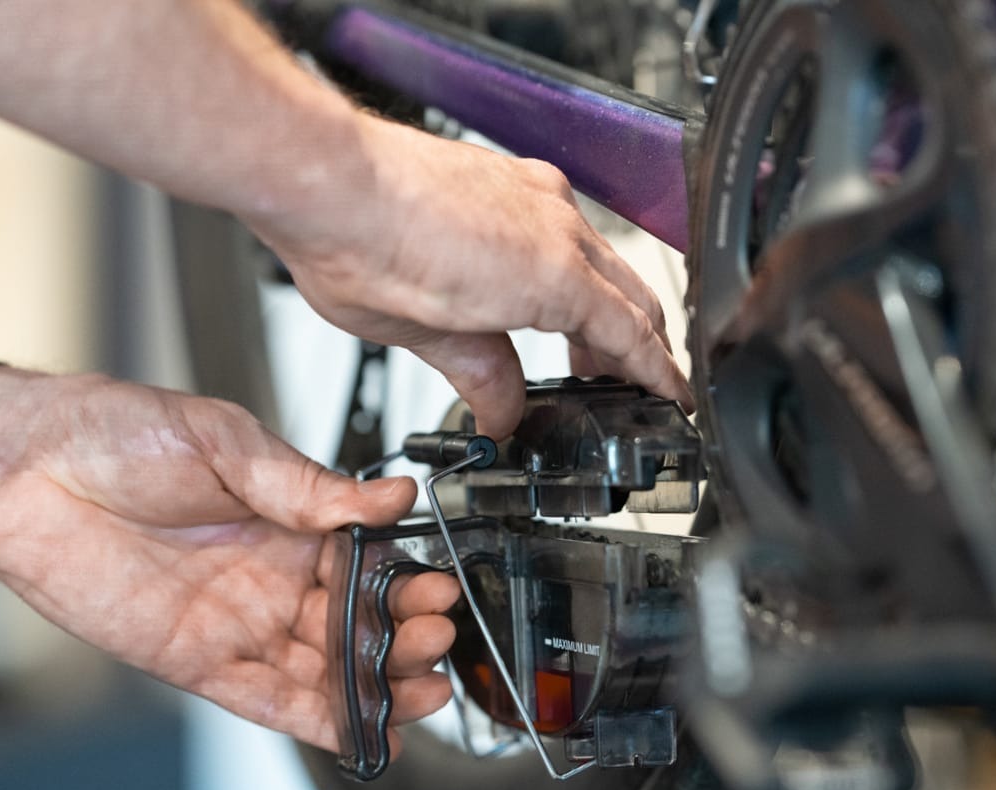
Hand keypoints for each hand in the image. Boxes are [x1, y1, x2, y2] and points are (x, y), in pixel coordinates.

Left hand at [0, 367, 458, 752]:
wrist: (25, 467)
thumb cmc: (116, 434)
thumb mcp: (226, 440)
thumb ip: (307, 484)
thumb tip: (391, 494)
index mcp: (288, 520)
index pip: (368, 562)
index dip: (407, 580)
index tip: (440, 587)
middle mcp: (271, 577)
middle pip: (358, 622)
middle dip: (403, 634)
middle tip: (437, 634)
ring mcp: (238, 624)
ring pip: (327, 669)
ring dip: (379, 683)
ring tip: (426, 688)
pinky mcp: (198, 662)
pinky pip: (271, 702)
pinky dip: (321, 722)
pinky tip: (367, 732)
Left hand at [255, 115, 693, 438]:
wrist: (324, 179)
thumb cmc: (362, 248)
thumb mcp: (431, 339)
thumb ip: (484, 375)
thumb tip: (505, 409)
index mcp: (552, 275)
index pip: (630, 334)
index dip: (657, 373)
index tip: (671, 396)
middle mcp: (557, 223)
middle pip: (629, 293)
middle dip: (634, 345)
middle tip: (622, 386)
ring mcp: (535, 192)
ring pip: (600, 258)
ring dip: (602, 305)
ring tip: (578, 348)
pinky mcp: (507, 175)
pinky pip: (565, 227)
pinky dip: (571, 267)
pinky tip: (539, 289)